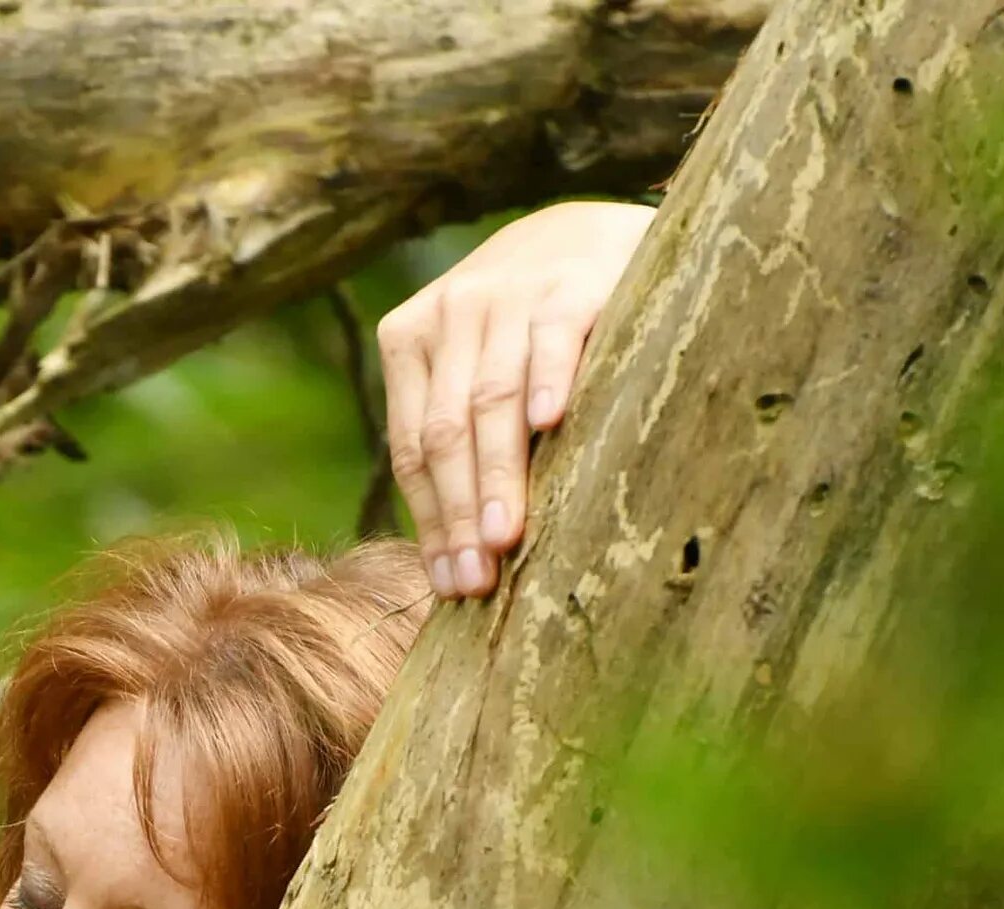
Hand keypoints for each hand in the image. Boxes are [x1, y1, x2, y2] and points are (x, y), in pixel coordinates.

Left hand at [378, 200, 655, 599]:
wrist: (592, 230)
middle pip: (444, 431)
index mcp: (411, 340)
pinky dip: (548, 379)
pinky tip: (550, 426)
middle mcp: (450, 314)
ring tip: (506, 537)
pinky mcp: (568, 282)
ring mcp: (507, 293)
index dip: (431, 521)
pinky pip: (550, 338)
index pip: (412, 448)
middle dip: (459, 513)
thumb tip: (456, 559)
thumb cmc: (530, 329)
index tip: (452, 584)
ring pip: (490, 398)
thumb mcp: (478, 367)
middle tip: (478, 579)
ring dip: (496, 473)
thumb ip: (458, 434)